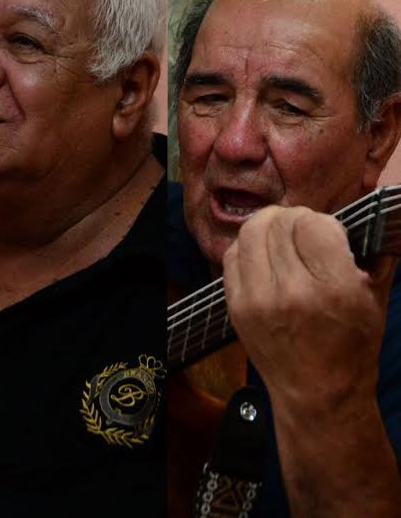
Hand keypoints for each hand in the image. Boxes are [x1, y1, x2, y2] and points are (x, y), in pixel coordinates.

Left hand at [222, 205, 400, 515]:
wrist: (317, 396)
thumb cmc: (351, 349)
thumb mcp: (376, 301)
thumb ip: (376, 253)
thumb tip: (372, 211)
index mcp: (334, 290)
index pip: (314, 224)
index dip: (322, 220)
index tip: (328, 230)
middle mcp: (291, 292)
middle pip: (278, 223)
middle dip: (294, 218)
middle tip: (304, 228)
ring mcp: (257, 300)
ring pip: (250, 233)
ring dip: (267, 226)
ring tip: (282, 235)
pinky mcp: (235, 307)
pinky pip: (232, 256)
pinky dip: (247, 246)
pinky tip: (263, 254)